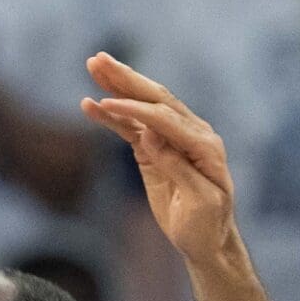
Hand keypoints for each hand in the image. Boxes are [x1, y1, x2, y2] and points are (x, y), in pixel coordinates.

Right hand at [84, 53, 237, 264]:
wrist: (208, 240)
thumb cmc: (208, 224)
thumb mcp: (200, 202)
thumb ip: (178, 168)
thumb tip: (149, 137)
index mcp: (205, 145)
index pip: (167, 118)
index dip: (137, 108)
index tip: (108, 103)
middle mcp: (191, 134)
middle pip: (155, 99)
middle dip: (127, 79)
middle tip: (99, 59)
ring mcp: (172, 139)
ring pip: (142, 107)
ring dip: (117, 86)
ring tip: (93, 65)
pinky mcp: (156, 149)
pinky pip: (131, 128)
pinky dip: (111, 116)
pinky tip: (91, 104)